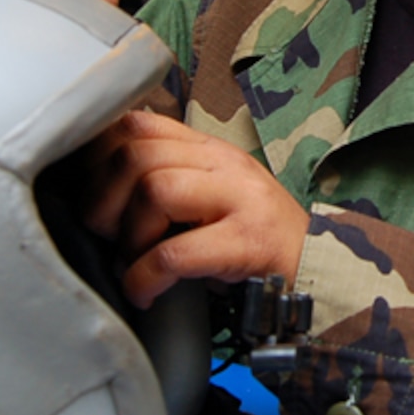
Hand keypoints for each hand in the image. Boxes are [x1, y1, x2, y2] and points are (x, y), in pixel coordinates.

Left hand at [88, 112, 309, 308]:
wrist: (323, 271)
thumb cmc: (254, 241)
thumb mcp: (211, 198)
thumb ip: (166, 181)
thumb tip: (93, 189)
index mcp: (210, 149)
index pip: (137, 123)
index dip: (97, 157)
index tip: (90, 195)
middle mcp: (225, 164)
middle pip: (136, 154)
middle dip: (103, 201)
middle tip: (108, 237)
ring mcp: (241, 199)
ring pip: (154, 192)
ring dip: (128, 238)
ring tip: (133, 264)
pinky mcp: (248, 241)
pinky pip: (174, 253)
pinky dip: (145, 277)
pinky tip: (145, 292)